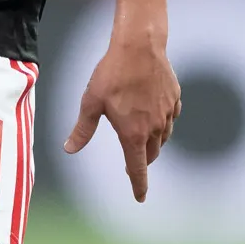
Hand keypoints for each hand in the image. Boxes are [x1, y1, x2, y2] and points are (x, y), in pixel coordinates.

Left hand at [64, 36, 180, 201]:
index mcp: (133, 134)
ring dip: (153, 143)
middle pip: (151, 155)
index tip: (140, 197)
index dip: (138, 185)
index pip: (138, 169)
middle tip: (134, 165)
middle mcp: (154, 128)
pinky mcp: (175, 99)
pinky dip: (163, 123)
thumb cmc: (111, 74)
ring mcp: (168, 113)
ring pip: (163, 137)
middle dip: (143, 162)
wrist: (140, 47)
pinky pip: (170, 118)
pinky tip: (154, 115)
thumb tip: (69, 149)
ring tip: (142, 140)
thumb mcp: (91, 103)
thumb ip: (82, 130)